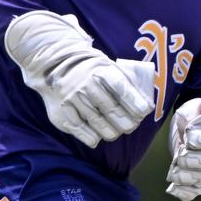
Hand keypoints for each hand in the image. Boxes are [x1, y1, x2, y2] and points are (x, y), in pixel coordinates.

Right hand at [4, 10, 154, 146]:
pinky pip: (83, 132)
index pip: (122, 89)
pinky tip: (98, 136)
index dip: (135, 103)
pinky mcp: (62, 113)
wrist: (54, 63)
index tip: (144, 112)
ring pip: (99, 124)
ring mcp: (72, 99)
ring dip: (112, 132)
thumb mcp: (108, 67)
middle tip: (130, 126)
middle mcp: (86, 84)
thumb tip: (146, 106)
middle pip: (112, 110)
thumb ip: (126, 83)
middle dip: (127, 122)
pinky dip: (94, 137)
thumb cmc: (90, 69)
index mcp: (100, 70)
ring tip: (115, 132)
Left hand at [166, 98, 200, 200]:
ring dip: (184, 177)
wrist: (198, 131)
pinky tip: (173, 188)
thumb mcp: (194, 110)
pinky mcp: (199, 181)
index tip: (188, 135)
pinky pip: (193, 192)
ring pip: (200, 180)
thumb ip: (192, 114)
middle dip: (189, 159)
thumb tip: (190, 125)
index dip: (199, 139)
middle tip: (180, 151)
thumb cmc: (197, 120)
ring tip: (174, 170)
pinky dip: (183, 192)